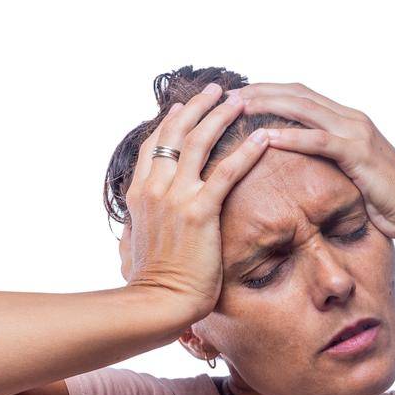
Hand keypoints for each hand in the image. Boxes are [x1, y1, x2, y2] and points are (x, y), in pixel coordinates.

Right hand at [120, 84, 271, 323]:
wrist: (155, 304)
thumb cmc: (148, 286)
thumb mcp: (131, 250)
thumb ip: (133, 232)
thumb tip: (129, 233)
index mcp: (139, 194)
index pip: (153, 145)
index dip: (170, 123)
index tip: (184, 107)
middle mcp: (154, 187)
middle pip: (175, 132)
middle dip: (198, 107)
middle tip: (218, 90)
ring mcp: (175, 196)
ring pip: (200, 142)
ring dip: (221, 115)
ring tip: (241, 99)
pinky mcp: (199, 211)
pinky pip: (227, 172)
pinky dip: (247, 151)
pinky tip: (265, 137)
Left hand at [236, 82, 394, 240]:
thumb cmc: (388, 200)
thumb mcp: (353, 174)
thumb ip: (330, 161)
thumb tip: (302, 168)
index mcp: (348, 120)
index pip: (300, 94)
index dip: (267, 91)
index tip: (237, 95)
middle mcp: (351, 118)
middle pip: (296, 93)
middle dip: (259, 91)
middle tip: (226, 95)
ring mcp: (357, 133)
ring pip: (303, 109)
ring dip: (267, 106)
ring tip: (236, 108)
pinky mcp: (360, 153)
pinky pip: (319, 140)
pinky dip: (291, 136)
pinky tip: (265, 137)